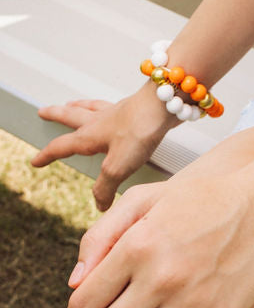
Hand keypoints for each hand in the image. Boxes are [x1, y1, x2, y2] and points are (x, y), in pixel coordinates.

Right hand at [32, 88, 173, 209]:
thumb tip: (99, 204)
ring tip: (71, 103)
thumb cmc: (139, 130)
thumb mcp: (117, 168)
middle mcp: (100, 121)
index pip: (61, 146)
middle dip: (56, 115)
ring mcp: (118, 112)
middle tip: (43, 111)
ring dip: (79, 106)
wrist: (165, 103)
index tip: (35, 161)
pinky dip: (105, 106)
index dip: (47, 155)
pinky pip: (113, 106)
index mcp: (90, 135)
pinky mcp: (135, 107)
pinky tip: (112, 108)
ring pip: (92, 107)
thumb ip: (104, 187)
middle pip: (72, 116)